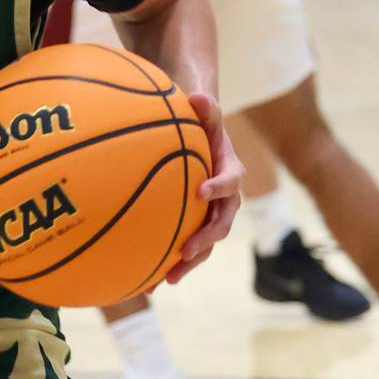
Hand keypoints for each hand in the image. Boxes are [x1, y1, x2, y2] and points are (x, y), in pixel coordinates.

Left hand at [163, 91, 241, 282]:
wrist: (196, 133)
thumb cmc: (198, 121)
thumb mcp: (202, 110)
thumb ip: (205, 106)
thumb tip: (198, 95)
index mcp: (229, 169)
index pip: (232, 180)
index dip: (220, 187)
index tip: (202, 191)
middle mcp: (224, 197)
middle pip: (221, 223)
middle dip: (206, 239)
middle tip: (188, 250)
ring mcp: (209, 213)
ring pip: (205, 242)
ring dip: (189, 261)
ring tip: (168, 278)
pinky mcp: (193, 223)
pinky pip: (184, 246)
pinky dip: (167, 264)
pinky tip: (146, 283)